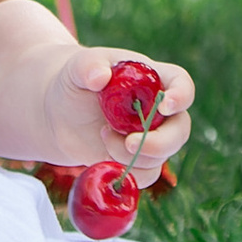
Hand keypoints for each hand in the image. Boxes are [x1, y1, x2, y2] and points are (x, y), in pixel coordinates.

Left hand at [44, 46, 194, 185]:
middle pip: (180, 130)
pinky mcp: (136, 161)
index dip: (182, 95)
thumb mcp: (77, 68)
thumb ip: (88, 65)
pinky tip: (103, 158)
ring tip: (103, 136)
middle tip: (129, 143)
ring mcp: (149, 137)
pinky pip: (144, 175)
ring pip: (161, 157)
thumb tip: (100, 77)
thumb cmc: (75, 81)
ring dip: (132, 157)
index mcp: (151, 79)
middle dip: (160, 142)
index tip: (165, 105)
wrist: (60, 112)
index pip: (181, 84)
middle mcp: (157, 110)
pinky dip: (126, 172)